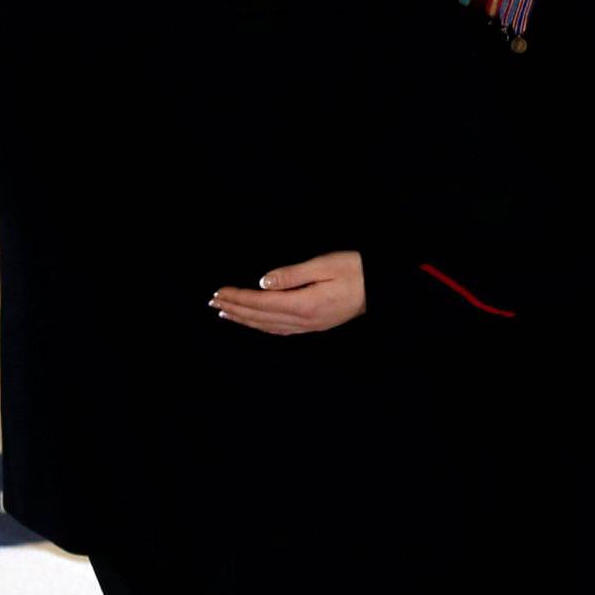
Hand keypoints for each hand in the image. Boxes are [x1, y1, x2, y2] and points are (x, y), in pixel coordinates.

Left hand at [211, 251, 365, 334]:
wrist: (381, 288)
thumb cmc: (356, 271)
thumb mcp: (324, 265)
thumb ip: (292, 274)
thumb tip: (263, 281)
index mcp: (305, 304)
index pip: (262, 302)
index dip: (238, 297)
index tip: (219, 292)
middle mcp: (304, 320)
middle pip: (260, 317)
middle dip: (235, 309)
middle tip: (213, 302)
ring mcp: (310, 326)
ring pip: (268, 326)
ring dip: (245, 320)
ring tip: (226, 313)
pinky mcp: (315, 325)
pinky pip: (281, 330)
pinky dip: (262, 326)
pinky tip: (254, 323)